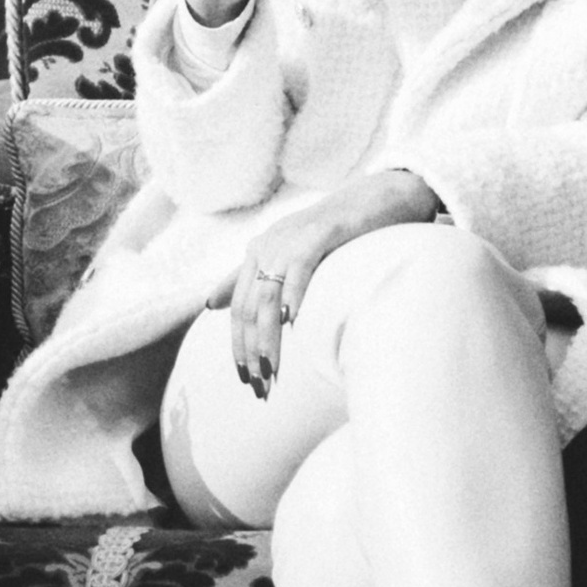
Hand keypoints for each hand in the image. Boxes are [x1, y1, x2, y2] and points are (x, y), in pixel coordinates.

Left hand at [217, 168, 441, 393]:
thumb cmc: (336, 234)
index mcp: (257, 253)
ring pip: (268, 297)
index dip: (239, 347)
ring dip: (268, 339)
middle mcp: (267, 245)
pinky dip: (294, 296)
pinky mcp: (319, 232)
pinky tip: (294, 323)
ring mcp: (291, 238)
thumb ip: (246, 278)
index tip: (246, 380)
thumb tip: (209, 304)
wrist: (377, 198)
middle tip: (260, 388)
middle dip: (251, 353)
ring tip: (273, 371)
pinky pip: (299, 269)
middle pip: (249, 309)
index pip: (238, 309)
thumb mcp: (287, 256)